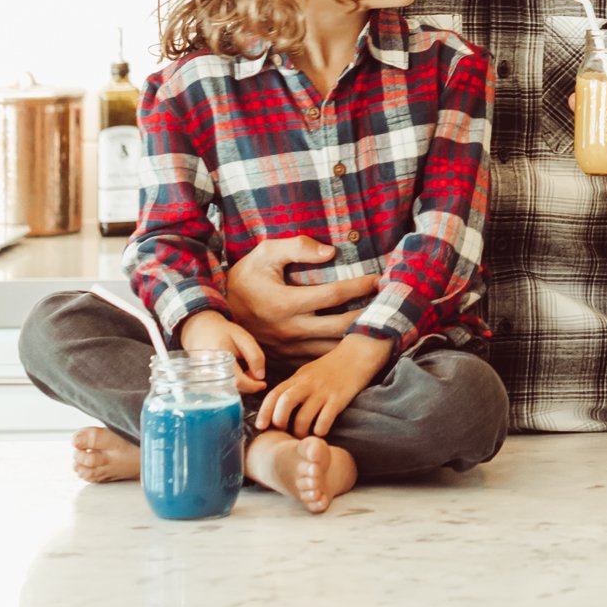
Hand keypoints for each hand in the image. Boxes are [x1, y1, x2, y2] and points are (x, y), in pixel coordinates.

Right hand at [179, 308, 265, 393]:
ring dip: (239, 386)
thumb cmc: (223, 333)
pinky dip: (230, 385)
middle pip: (233, 389)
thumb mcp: (243, 338)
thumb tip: (261, 376)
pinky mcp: (201, 383)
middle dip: (247, 385)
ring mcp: (202, 379)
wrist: (199, 331)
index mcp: (219, 359)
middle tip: (252, 371)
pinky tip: (233, 374)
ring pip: (226, 392)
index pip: (239, 382)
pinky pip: (219, 390)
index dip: (253, 386)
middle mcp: (207, 372)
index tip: (263, 384)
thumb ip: (254, 355)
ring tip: (242, 370)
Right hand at [224, 237, 380, 359]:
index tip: (379, 277)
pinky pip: (319, 359)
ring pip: (332, 348)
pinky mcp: (286, 359)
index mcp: (284, 303)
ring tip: (381, 322)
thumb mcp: (265, 253)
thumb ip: (296, 247)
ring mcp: (287, 348)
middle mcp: (288, 329)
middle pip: (340, 326)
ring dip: (358, 336)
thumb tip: (330, 251)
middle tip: (390, 302)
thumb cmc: (246, 277)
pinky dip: (339, 351)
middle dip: (369, 314)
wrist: (216, 312)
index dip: (360, 286)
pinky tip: (356, 340)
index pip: (333, 296)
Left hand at [255, 332, 388, 438]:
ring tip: (303, 437)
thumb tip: (276, 409)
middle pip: (285, 403)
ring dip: (300, 432)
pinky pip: (325, 420)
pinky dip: (319, 431)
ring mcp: (324, 391)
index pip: (274, 393)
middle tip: (284, 432)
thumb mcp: (308, 373)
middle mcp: (308, 384)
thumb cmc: (331, 367)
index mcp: (298, 378)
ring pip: (304, 416)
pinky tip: (320, 432)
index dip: (264, 411)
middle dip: (280, 422)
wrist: (358, 353)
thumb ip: (293, 388)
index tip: (261, 426)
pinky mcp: (339, 398)